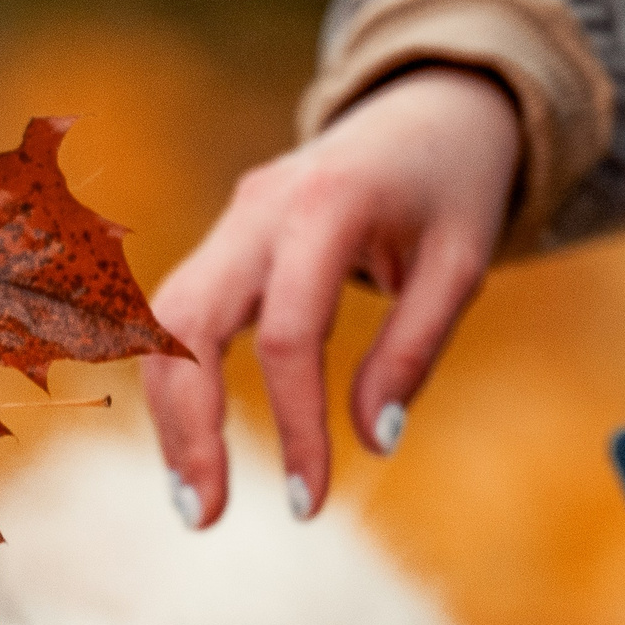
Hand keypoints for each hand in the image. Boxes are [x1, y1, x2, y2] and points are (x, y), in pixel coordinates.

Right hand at [142, 64, 519, 526]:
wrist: (425, 108)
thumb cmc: (452, 188)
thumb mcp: (461, 262)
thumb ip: (414, 349)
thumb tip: (374, 444)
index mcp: (327, 207)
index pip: (289, 335)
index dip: (294, 426)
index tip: (309, 503)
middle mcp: (259, 209)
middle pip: (187, 324)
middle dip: (187, 427)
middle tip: (205, 516)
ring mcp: (230, 222)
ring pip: (163, 324)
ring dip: (168, 415)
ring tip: (196, 497)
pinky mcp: (222, 242)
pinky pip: (176, 319)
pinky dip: (178, 385)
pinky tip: (195, 447)